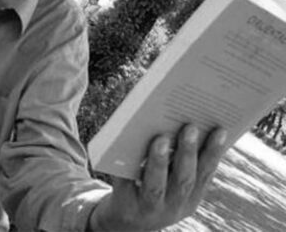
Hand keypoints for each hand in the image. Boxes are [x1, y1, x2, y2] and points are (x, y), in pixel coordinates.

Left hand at [89, 124, 227, 231]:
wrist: (124, 222)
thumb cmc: (151, 190)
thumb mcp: (171, 182)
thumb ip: (179, 161)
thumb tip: (184, 122)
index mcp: (190, 199)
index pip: (205, 174)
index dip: (214, 152)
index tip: (220, 129)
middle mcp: (173, 207)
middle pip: (183, 179)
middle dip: (188, 153)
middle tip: (190, 127)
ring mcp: (148, 209)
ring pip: (155, 186)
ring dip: (160, 161)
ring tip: (160, 138)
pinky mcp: (123, 205)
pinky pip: (125, 184)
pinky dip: (126, 166)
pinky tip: (126, 145)